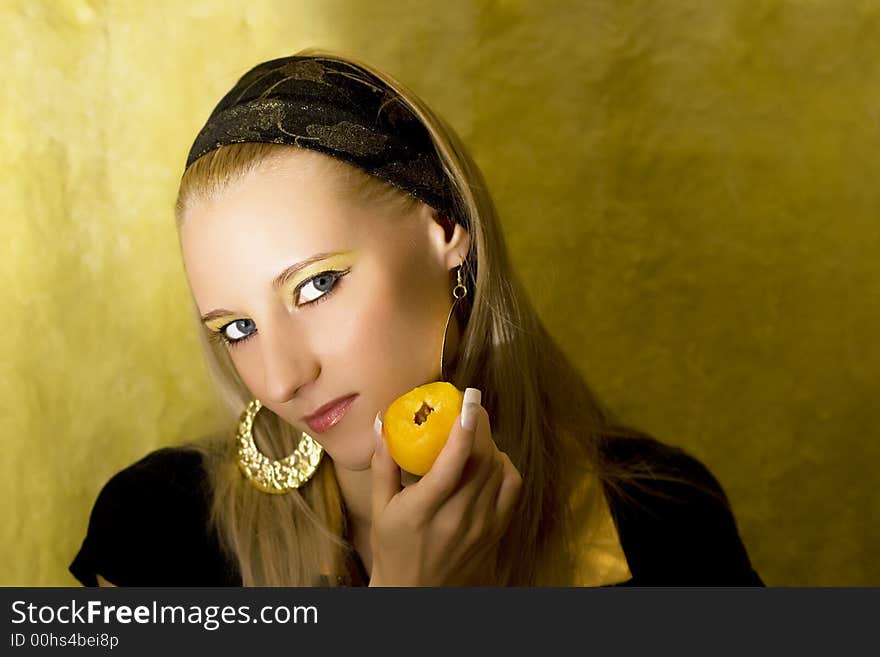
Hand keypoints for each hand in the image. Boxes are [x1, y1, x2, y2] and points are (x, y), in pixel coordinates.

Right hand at [369, 388, 522, 585]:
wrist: (418, 592)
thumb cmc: (393, 547)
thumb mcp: (380, 508)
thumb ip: (383, 464)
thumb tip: (382, 421)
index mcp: (423, 510)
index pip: (452, 464)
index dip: (464, 428)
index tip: (467, 399)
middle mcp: (457, 517)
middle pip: (482, 460)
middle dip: (480, 426)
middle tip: (470, 408)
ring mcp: (481, 525)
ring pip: (498, 470)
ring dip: (490, 443)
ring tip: (475, 432)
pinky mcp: (496, 530)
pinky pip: (512, 487)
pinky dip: (505, 466)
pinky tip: (490, 459)